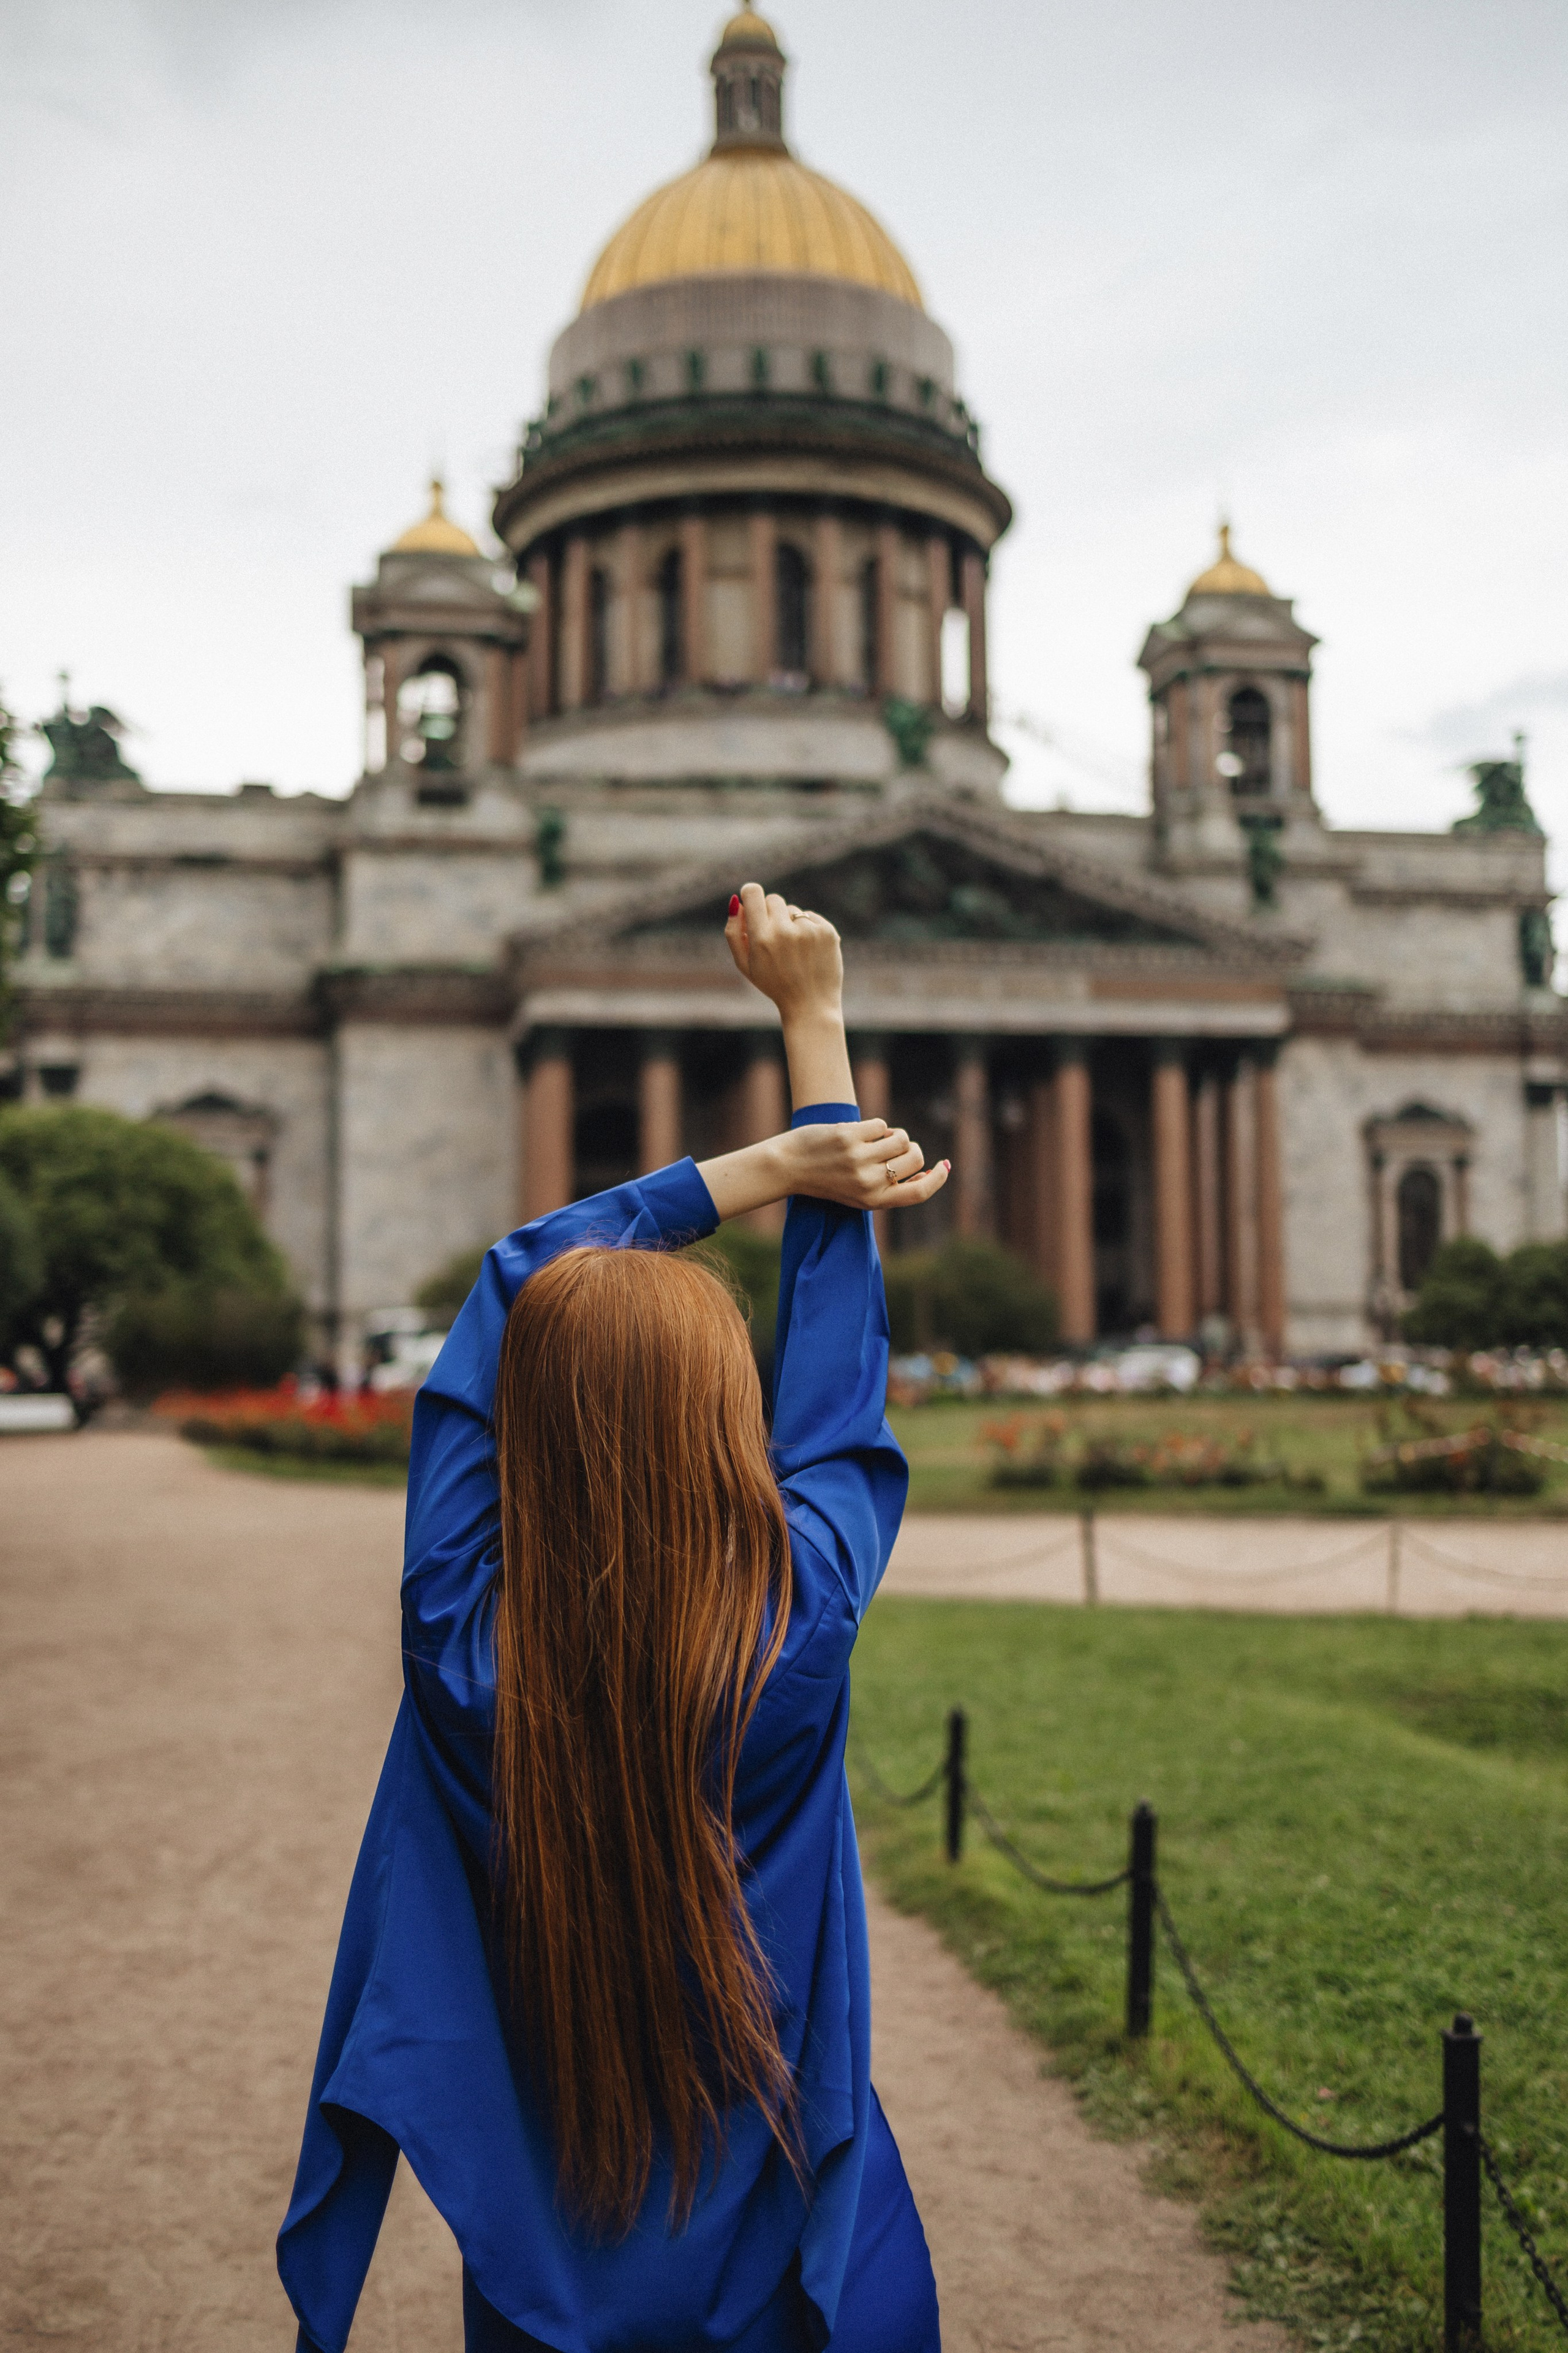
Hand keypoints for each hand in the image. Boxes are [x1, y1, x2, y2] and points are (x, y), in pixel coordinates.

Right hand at [724, 884, 841, 1021]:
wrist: (810, 1004)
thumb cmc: (773, 983)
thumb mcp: (744, 964)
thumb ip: (733, 932)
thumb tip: (736, 902)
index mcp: (761, 938)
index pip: (753, 893)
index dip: (750, 894)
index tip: (751, 899)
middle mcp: (785, 931)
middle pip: (773, 899)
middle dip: (771, 914)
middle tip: (775, 938)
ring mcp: (808, 931)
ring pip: (793, 909)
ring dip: (791, 923)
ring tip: (793, 951)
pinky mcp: (827, 932)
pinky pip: (811, 916)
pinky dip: (808, 929)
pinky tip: (808, 951)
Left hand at [782, 1119, 948, 1211]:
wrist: (786, 1167)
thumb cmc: (825, 1179)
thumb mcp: (857, 1193)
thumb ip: (889, 1185)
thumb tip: (925, 1171)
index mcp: (874, 1201)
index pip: (919, 1193)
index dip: (937, 1179)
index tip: (945, 1166)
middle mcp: (870, 1182)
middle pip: (915, 1157)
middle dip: (910, 1148)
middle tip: (891, 1147)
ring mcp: (860, 1159)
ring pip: (901, 1137)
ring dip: (892, 1134)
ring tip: (871, 1140)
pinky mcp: (850, 1137)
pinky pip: (881, 1125)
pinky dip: (874, 1126)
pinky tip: (855, 1133)